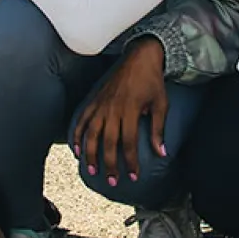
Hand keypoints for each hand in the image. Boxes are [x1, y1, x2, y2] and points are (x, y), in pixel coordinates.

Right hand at [71, 38, 168, 184]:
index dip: (130, 162)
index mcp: (131, 110)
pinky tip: (77, 149)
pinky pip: (82, 120)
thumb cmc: (152, 81)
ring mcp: (101, 104)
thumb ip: (159, 130)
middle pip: (108, 142)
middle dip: (110, 164)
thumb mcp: (161, 104)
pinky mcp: (94, 100)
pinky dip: (77, 135)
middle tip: (112, 181)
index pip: (129, 143)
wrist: (139, 56)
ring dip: (90, 154)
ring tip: (92, 170)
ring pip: (91, 134)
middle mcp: (113, 109)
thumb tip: (161, 153)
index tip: (133, 177)